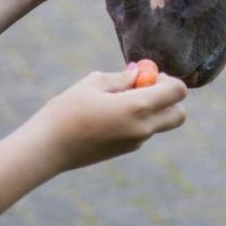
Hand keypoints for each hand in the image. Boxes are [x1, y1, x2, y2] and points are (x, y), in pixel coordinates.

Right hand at [36, 68, 187, 176]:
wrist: (47, 148)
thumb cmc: (67, 111)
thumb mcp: (93, 83)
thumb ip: (122, 78)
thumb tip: (138, 75)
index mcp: (138, 107)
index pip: (177, 92)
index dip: (168, 79)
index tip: (146, 75)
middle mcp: (143, 128)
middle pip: (178, 115)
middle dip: (169, 99)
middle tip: (143, 88)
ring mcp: (135, 142)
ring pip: (160, 123)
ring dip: (150, 109)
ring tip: (116, 100)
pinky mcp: (124, 150)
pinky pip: (143, 132)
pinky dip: (137, 120)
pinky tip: (108, 114)